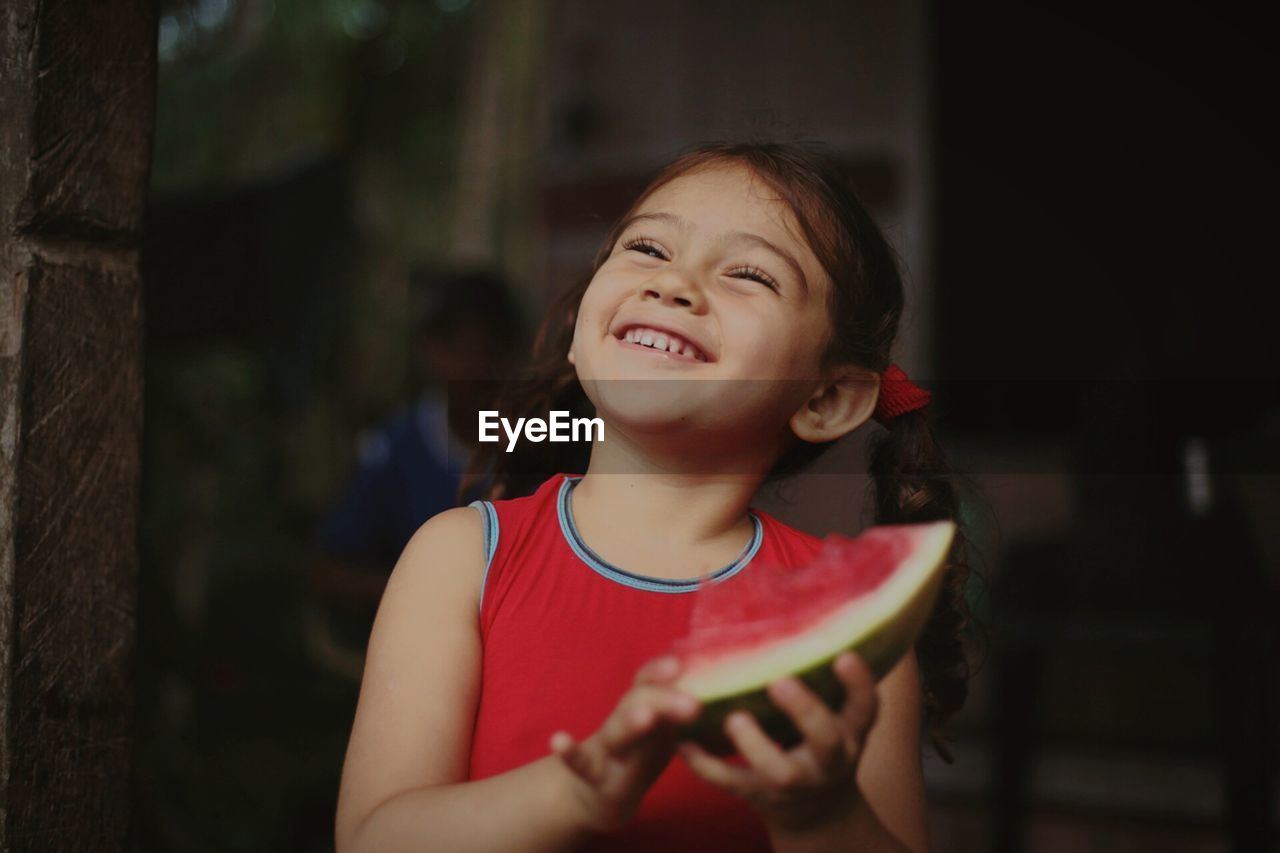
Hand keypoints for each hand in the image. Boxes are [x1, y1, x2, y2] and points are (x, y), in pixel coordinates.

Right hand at [549, 656, 701, 831]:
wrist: (599, 794)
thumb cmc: (639, 755)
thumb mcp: (663, 729)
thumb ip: (685, 708)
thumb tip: (732, 693)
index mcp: (644, 706)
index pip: (652, 679)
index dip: (663, 669)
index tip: (681, 663)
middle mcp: (624, 719)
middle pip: (640, 700)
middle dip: (664, 699)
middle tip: (693, 705)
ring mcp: (607, 746)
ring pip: (617, 730)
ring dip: (630, 721)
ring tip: (645, 716)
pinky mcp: (594, 775)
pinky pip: (580, 763)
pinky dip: (568, 752)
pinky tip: (558, 740)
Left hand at [678, 652, 879, 832]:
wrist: (815, 810)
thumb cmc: (819, 740)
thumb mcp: (835, 715)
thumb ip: (820, 678)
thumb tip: (795, 612)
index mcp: (850, 730)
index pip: (866, 707)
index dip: (859, 682)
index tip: (843, 653)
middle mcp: (830, 758)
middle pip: (825, 738)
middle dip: (803, 710)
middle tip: (778, 681)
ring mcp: (797, 782)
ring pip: (780, 771)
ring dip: (755, 745)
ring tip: (733, 718)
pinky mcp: (762, 796)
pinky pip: (734, 784)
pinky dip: (707, 765)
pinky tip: (685, 742)